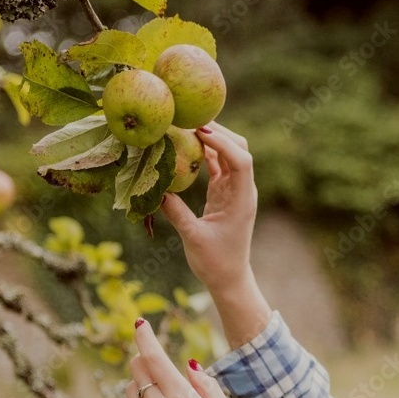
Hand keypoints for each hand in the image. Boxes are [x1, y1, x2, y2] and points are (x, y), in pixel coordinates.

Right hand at [160, 122, 257, 298]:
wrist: (228, 278)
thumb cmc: (215, 263)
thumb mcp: (193, 239)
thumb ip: (176, 214)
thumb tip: (156, 190)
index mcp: (241, 200)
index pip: (241, 162)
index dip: (224, 143)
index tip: (201, 132)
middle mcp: (242, 190)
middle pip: (238, 149)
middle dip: (218, 131)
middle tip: (190, 119)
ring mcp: (234, 190)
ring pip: (227, 154)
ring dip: (211, 139)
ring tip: (185, 125)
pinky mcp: (224, 192)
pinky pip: (216, 165)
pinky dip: (204, 153)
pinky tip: (185, 143)